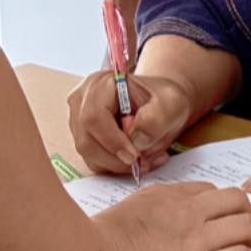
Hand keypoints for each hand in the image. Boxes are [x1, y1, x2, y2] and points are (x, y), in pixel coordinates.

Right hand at [68, 72, 193, 174]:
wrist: (160, 106)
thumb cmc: (164, 100)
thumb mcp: (172, 103)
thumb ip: (156, 118)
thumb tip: (136, 140)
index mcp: (101, 83)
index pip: (94, 116)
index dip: (112, 140)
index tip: (135, 156)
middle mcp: (83, 101)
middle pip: (87, 140)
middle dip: (116, 158)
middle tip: (143, 164)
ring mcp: (79, 121)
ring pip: (89, 154)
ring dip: (118, 165)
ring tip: (148, 161)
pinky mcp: (85, 140)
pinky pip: (94, 161)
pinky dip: (116, 167)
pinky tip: (139, 161)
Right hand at [95, 182, 250, 250]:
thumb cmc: (99, 239)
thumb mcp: (132, 206)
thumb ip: (159, 204)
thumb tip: (174, 208)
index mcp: (172, 197)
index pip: (213, 193)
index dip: (231, 205)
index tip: (237, 216)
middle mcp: (190, 214)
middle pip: (239, 203)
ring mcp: (197, 242)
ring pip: (248, 228)